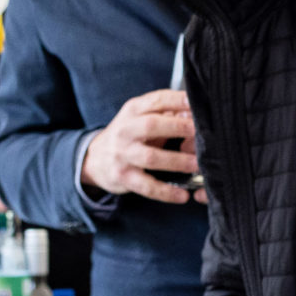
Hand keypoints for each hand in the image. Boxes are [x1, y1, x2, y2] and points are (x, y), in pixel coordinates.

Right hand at [81, 88, 201, 203]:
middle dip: (178, 127)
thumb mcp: (141, 118)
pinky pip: (147, 186)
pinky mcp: (123, 177)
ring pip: (151, 157)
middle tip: (200, 132)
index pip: (156, 100)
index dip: (177, 100)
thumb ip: (167, 114)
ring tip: (197, 164)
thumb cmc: (129, 135)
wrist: (95, 159)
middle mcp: (126, 130)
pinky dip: (166, 192)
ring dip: (177, 161)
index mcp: (133, 110)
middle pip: (152, 126)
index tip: (195, 102)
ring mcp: (123, 154)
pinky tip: (182, 195)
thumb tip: (195, 115)